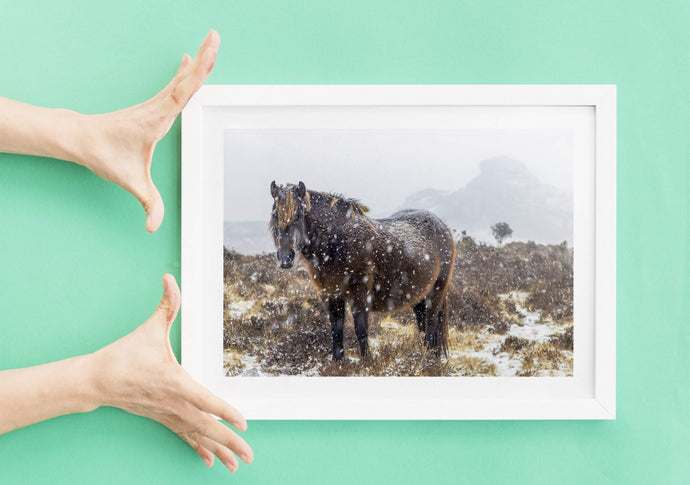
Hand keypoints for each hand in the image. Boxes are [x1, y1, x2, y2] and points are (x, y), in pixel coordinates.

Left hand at [81, 30, 219, 231]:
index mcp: (157, 119)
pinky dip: (185, 72)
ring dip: (197, 62)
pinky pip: (174, 84)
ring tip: (211, 44)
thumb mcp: (129, 182)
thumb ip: (147, 204)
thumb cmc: (105, 155)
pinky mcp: (153, 105)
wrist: (81, 138)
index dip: (197, 73)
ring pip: (181, 79)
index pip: (182, 92)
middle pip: (185, 78)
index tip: (207, 53)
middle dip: (202, 58)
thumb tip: (153, 228)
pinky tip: (188, 62)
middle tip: (216, 36)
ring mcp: (155, 104)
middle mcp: (157, 107)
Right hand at [91, 274, 251, 471]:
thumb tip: (169, 277)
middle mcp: (173, 403)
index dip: (224, 411)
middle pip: (206, 426)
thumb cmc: (124, 355)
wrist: (96, 379)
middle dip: (229, 442)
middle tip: (249, 455)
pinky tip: (211, 462)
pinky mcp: (162, 418)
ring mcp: (167, 414)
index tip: (243, 423)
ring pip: (197, 436)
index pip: (204, 400)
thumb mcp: (148, 328)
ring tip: (237, 465)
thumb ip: (166, 304)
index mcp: (174, 382)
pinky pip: (185, 437)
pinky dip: (199, 448)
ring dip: (219, 450)